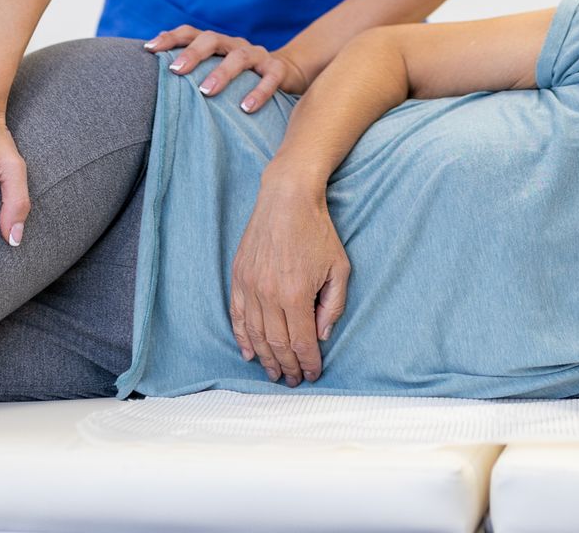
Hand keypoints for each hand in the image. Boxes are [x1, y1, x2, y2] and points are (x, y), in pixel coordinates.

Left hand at [145, 26, 310, 113]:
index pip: (191, 33)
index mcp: (217, 43)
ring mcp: (258, 55)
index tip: (149, 48)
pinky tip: (246, 107)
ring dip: (222, 73)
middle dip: (193, 53)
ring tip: (207, 91)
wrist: (287, 72)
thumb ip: (193, 71)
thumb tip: (151, 77)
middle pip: (212, 39)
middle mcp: (235, 44)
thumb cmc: (241, 76)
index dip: (170, 38)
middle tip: (175, 70)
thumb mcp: (217, 69)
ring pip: (240, 57)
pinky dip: (259, 91)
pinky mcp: (278, 70)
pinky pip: (270, 78)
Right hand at [228, 174, 349, 385]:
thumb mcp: (339, 268)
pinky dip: (243, 338)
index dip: (308, 362)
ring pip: (255, 335)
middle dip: (288, 366)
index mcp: (296, 295)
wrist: (287, 198)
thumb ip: (332, 306)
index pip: (301, 342)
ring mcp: (250, 286)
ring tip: (275, 374)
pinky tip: (249, 354)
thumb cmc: (317, 231)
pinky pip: (238, 316)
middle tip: (294, 380)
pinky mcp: (238, 277)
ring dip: (266, 359)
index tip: (313, 374)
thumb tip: (321, 335)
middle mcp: (269, 295)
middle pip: (277, 344)